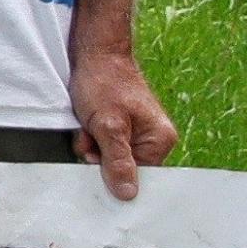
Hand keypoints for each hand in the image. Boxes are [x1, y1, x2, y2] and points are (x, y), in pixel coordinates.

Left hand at [70, 48, 177, 201]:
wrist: (93, 52)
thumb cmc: (104, 81)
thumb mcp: (108, 125)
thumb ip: (117, 160)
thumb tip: (128, 195)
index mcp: (160, 140)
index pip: (140, 178)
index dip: (115, 175)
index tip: (98, 162)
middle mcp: (152, 139)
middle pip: (123, 170)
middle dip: (100, 159)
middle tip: (91, 138)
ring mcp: (135, 134)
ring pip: (108, 159)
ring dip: (91, 148)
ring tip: (88, 127)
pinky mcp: (120, 128)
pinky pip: (103, 147)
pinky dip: (90, 139)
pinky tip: (86, 126)